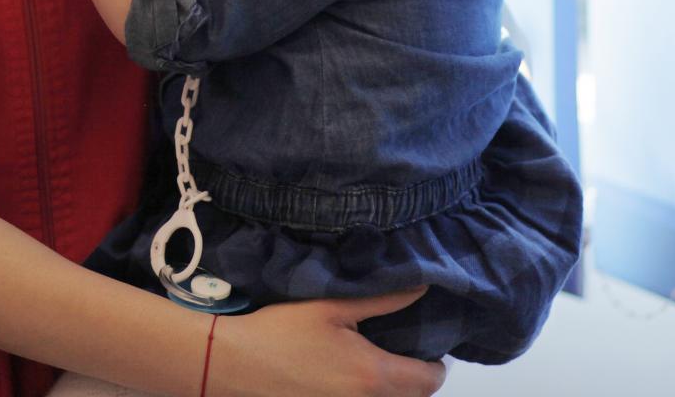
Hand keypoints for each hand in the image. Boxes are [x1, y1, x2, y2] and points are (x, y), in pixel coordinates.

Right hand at [216, 289, 445, 396]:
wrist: (238, 363)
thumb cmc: (284, 330)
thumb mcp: (332, 306)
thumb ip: (381, 300)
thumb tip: (421, 288)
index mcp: (374, 375)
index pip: (429, 381)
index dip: (437, 364)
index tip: (430, 344)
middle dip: (418, 378)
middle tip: (407, 347)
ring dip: (395, 389)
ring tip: (382, 360)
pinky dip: (370, 395)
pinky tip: (353, 375)